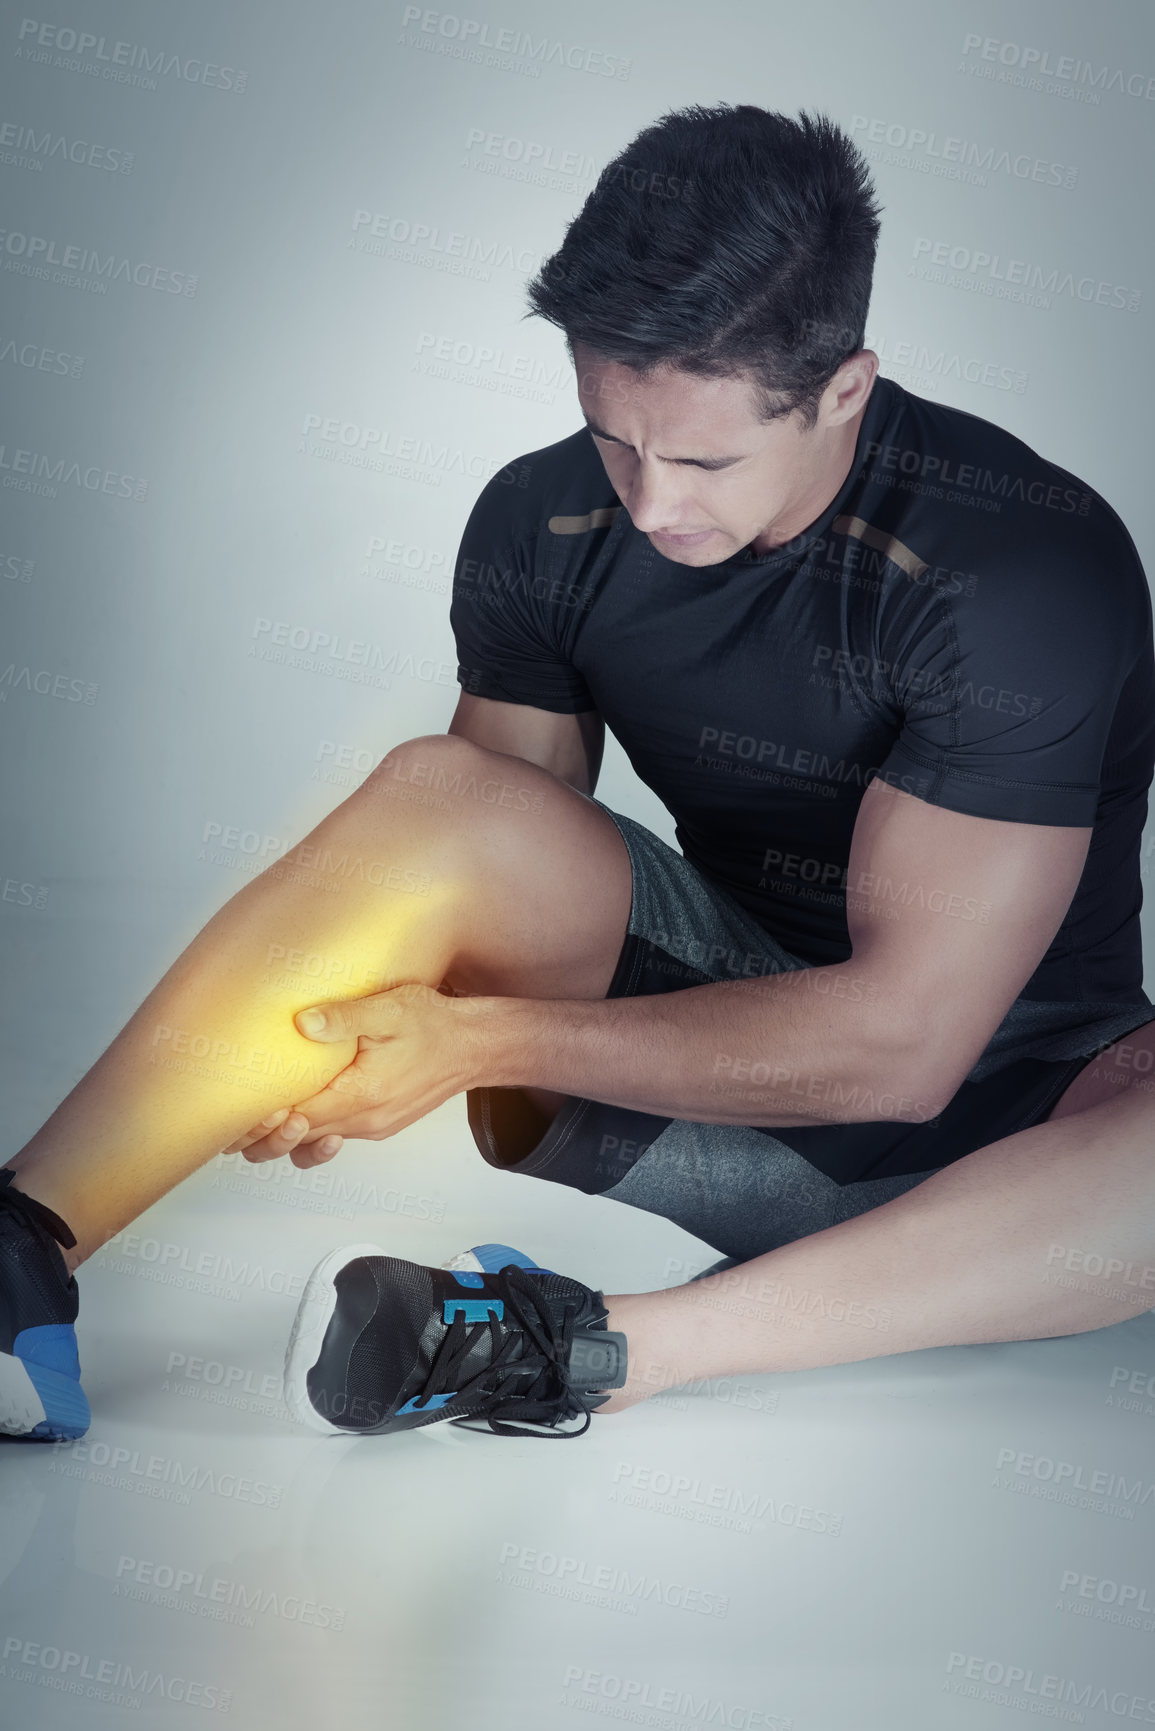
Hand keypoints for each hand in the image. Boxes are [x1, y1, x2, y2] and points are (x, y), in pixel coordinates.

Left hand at [223, 983, 484, 1167]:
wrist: (476, 1046)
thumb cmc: (436, 1025)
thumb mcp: (390, 1009)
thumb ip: (344, 1017)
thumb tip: (303, 1022)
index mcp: (361, 1096)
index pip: (297, 1122)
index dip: (262, 1121)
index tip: (241, 1107)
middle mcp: (365, 1120)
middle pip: (299, 1144)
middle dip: (264, 1137)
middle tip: (237, 1119)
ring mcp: (373, 1126)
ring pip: (315, 1146)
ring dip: (286, 1140)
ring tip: (261, 1123)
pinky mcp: (380, 1123)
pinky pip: (337, 1135)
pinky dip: (312, 1132)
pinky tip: (300, 1115)